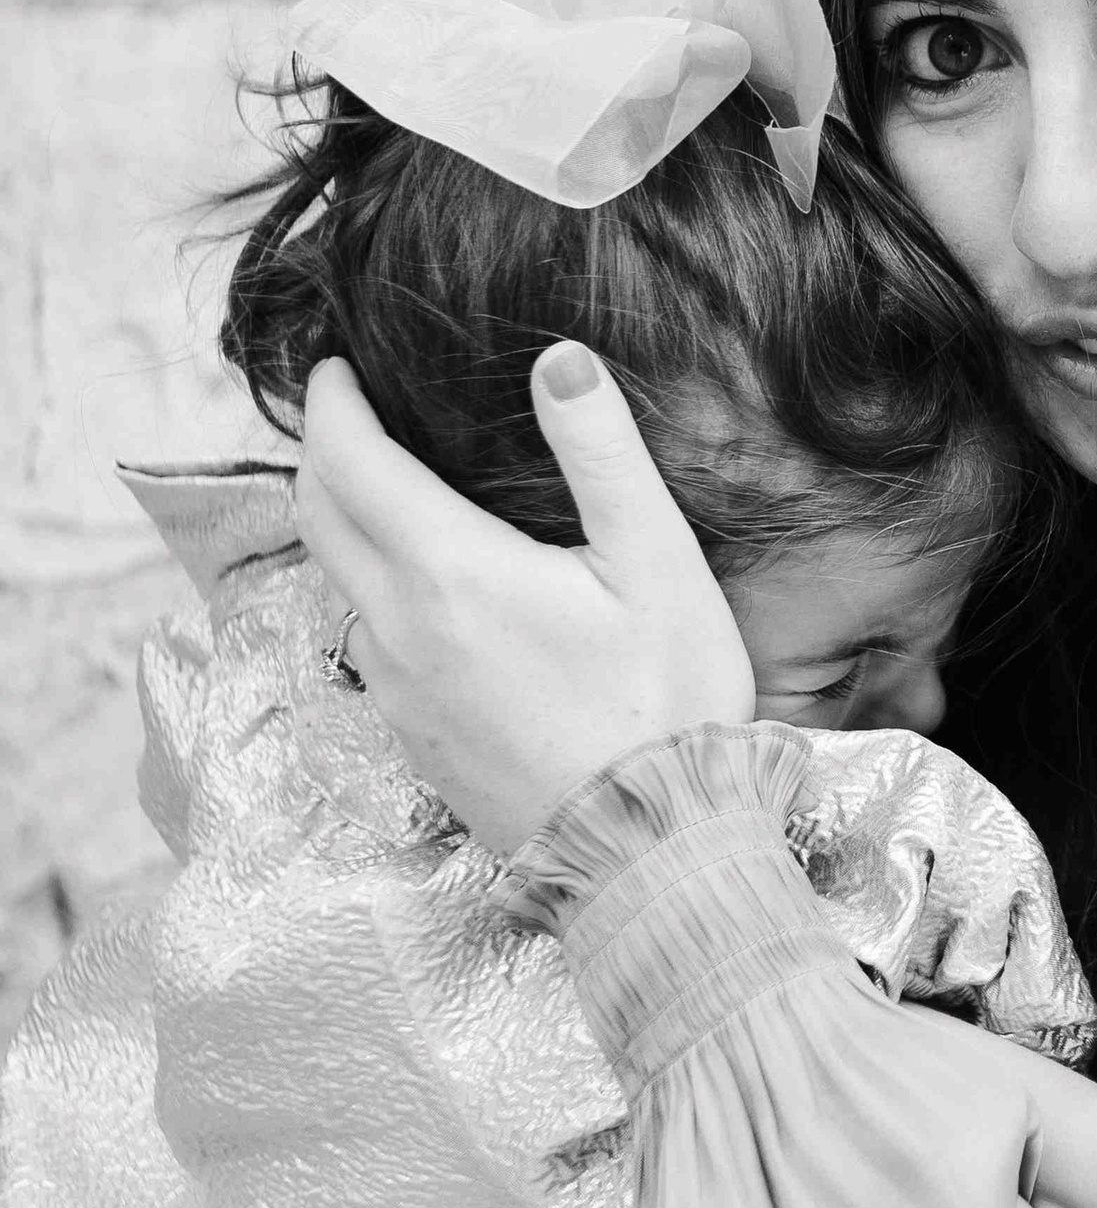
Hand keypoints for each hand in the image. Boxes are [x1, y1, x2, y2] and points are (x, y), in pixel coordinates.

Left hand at [294, 346, 751, 854]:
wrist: (650, 850)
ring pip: (339, 583)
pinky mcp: (412, 736)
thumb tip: (559, 357)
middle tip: (352, 415)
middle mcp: (399, 629)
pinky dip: (375, 591)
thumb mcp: (657, 561)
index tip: (338, 370)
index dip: (333, 404)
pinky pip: (368, 644)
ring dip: (346, 524)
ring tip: (392, 493)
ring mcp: (397, 689)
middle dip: (324, 453)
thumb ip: (602, 451)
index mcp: (448, 571)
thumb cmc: (667, 703)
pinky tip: (430, 592)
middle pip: (319, 517)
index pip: (347, 461)